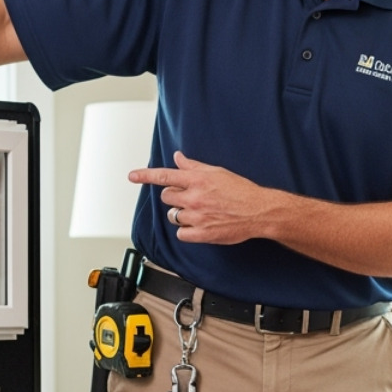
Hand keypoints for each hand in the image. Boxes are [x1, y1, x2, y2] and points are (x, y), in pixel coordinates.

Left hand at [130, 151, 281, 245]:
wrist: (259, 211)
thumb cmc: (241, 191)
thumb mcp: (218, 172)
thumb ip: (194, 166)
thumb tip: (178, 158)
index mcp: (197, 179)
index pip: (165, 176)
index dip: (146, 176)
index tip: (132, 176)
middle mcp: (195, 197)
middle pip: (167, 197)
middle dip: (175, 197)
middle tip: (191, 198)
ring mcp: (197, 216)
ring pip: (173, 216)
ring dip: (181, 214)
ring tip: (198, 212)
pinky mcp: (202, 233)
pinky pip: (181, 233)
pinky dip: (187, 231)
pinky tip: (200, 225)